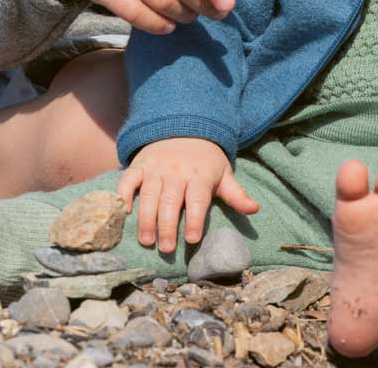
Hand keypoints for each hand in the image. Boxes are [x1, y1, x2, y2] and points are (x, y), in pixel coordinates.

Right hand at [116, 136, 257, 252]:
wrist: (183, 128)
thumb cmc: (205, 161)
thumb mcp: (224, 174)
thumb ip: (236, 194)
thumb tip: (254, 210)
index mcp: (199, 175)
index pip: (197, 199)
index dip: (195, 219)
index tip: (193, 239)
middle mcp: (175, 172)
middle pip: (170, 201)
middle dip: (167, 226)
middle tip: (166, 249)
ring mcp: (155, 168)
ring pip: (148, 195)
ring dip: (146, 218)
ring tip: (146, 240)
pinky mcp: (139, 165)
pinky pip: (127, 180)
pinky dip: (123, 196)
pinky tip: (123, 214)